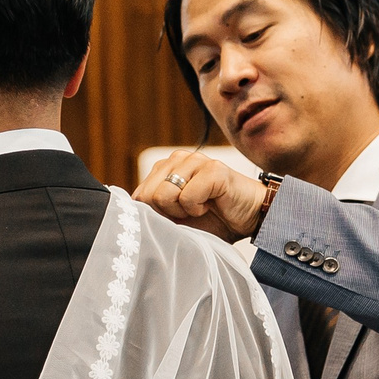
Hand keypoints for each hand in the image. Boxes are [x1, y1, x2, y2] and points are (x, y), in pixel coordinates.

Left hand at [135, 151, 271, 241]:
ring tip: (201, 206)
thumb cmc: (213, 220)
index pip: (138, 196)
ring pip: (164, 195)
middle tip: (190, 212)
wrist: (250, 218)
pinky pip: (187, 197)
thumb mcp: (175, 218)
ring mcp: (196, 160)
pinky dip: (198, 209)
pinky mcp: (213, 169)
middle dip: (167, 213)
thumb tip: (128, 217)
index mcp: (165, 168)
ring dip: (183, 211)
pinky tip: (211, 204)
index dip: (155, 215)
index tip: (177, 217)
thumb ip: (153, 212)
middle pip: (148, 196)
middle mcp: (177, 159)